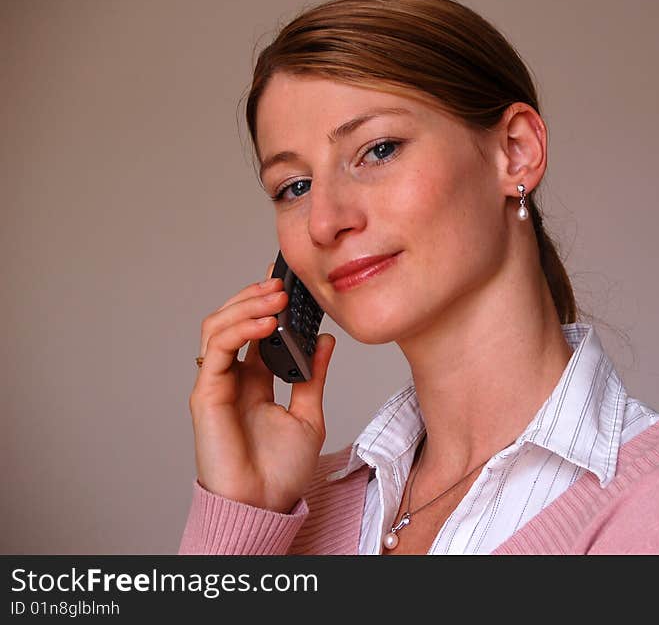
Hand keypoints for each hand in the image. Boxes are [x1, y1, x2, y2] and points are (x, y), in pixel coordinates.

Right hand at [188, 262, 335, 512]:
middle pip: (233, 321)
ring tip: (277, 296)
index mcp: (255, 382)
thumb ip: (312, 377)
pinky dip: (240, 330)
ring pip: (219, 327)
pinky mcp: (206, 394)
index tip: (289, 282)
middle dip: (255, 297)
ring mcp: (217, 384)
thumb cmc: (280, 472)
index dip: (267, 304)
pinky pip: (217, 350)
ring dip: (246, 306)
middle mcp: (233, 378)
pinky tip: (266, 323)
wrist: (264, 504)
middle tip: (282, 283)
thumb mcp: (309, 415)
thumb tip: (324, 340)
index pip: (256, 331)